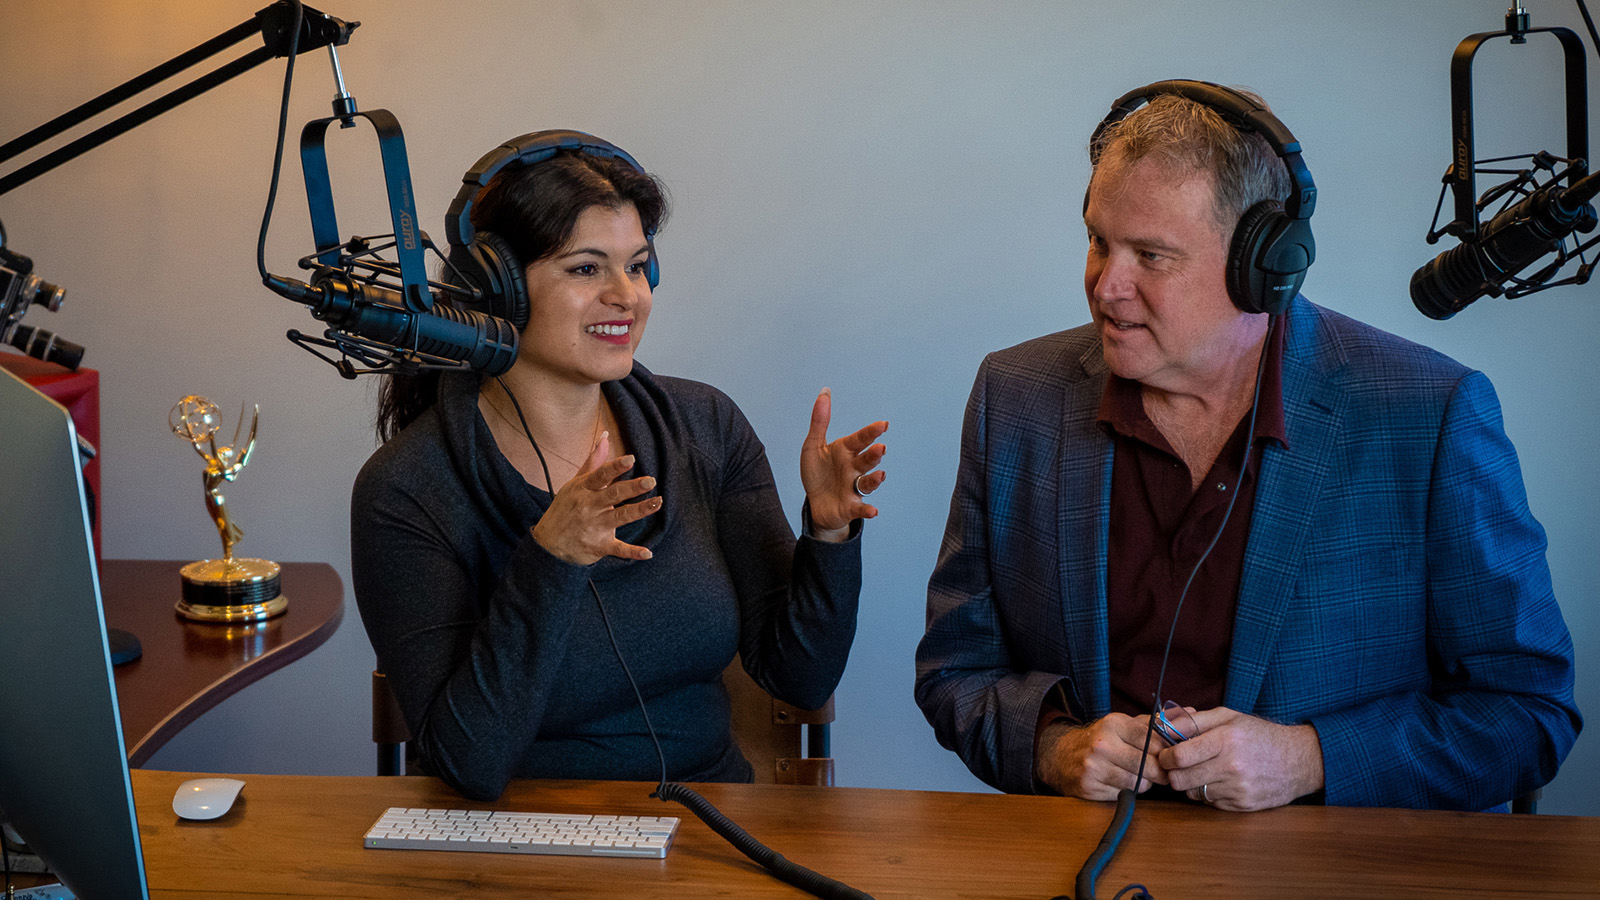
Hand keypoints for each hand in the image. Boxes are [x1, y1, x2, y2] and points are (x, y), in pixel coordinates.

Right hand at [531, 432, 663, 565]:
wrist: (548, 545)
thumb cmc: (565, 509)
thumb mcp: (575, 485)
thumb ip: (593, 463)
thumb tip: (606, 437)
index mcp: (584, 490)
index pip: (600, 476)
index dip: (615, 467)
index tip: (631, 459)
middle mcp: (589, 507)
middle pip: (613, 495)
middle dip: (632, 488)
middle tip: (651, 481)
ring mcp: (595, 527)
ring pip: (620, 517)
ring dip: (639, 510)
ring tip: (658, 502)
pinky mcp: (599, 546)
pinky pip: (618, 549)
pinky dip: (632, 552)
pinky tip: (648, 553)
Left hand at [800, 388, 887, 540]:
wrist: (815, 504)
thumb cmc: (818, 473)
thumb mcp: (814, 446)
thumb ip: (820, 421)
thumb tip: (824, 392)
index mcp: (845, 451)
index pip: (860, 439)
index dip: (871, 432)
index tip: (883, 425)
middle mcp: (853, 469)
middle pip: (866, 460)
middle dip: (874, 455)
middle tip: (881, 449)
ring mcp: (853, 488)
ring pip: (867, 482)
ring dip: (875, 479)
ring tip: (880, 474)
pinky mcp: (850, 507)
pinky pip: (861, 509)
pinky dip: (867, 510)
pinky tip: (874, 511)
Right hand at [1035, 713, 1168, 800]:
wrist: (1062, 755)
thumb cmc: (1102, 740)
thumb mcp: (1124, 724)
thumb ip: (1156, 722)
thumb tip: (1190, 713)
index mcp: (1113, 724)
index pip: (1153, 740)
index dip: (1166, 752)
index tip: (1170, 757)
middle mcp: (1102, 744)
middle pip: (1148, 765)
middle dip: (1159, 772)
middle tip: (1161, 773)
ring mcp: (1094, 767)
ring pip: (1137, 783)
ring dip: (1143, 783)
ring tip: (1137, 776)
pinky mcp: (1089, 787)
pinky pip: (1122, 795)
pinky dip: (1126, 791)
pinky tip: (1119, 782)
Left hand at [1157, 707, 1324, 811]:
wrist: (1299, 760)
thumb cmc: (1259, 734)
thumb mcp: (1228, 716)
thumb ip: (1193, 720)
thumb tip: (1161, 724)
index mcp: (1225, 740)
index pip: (1180, 757)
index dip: (1166, 757)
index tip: (1166, 755)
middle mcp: (1232, 767)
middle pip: (1180, 780)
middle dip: (1174, 773)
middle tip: (1179, 766)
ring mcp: (1238, 789)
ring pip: (1193, 793)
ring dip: (1192, 784)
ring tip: (1204, 771)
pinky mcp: (1244, 806)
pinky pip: (1211, 803)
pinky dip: (1209, 793)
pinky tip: (1221, 781)